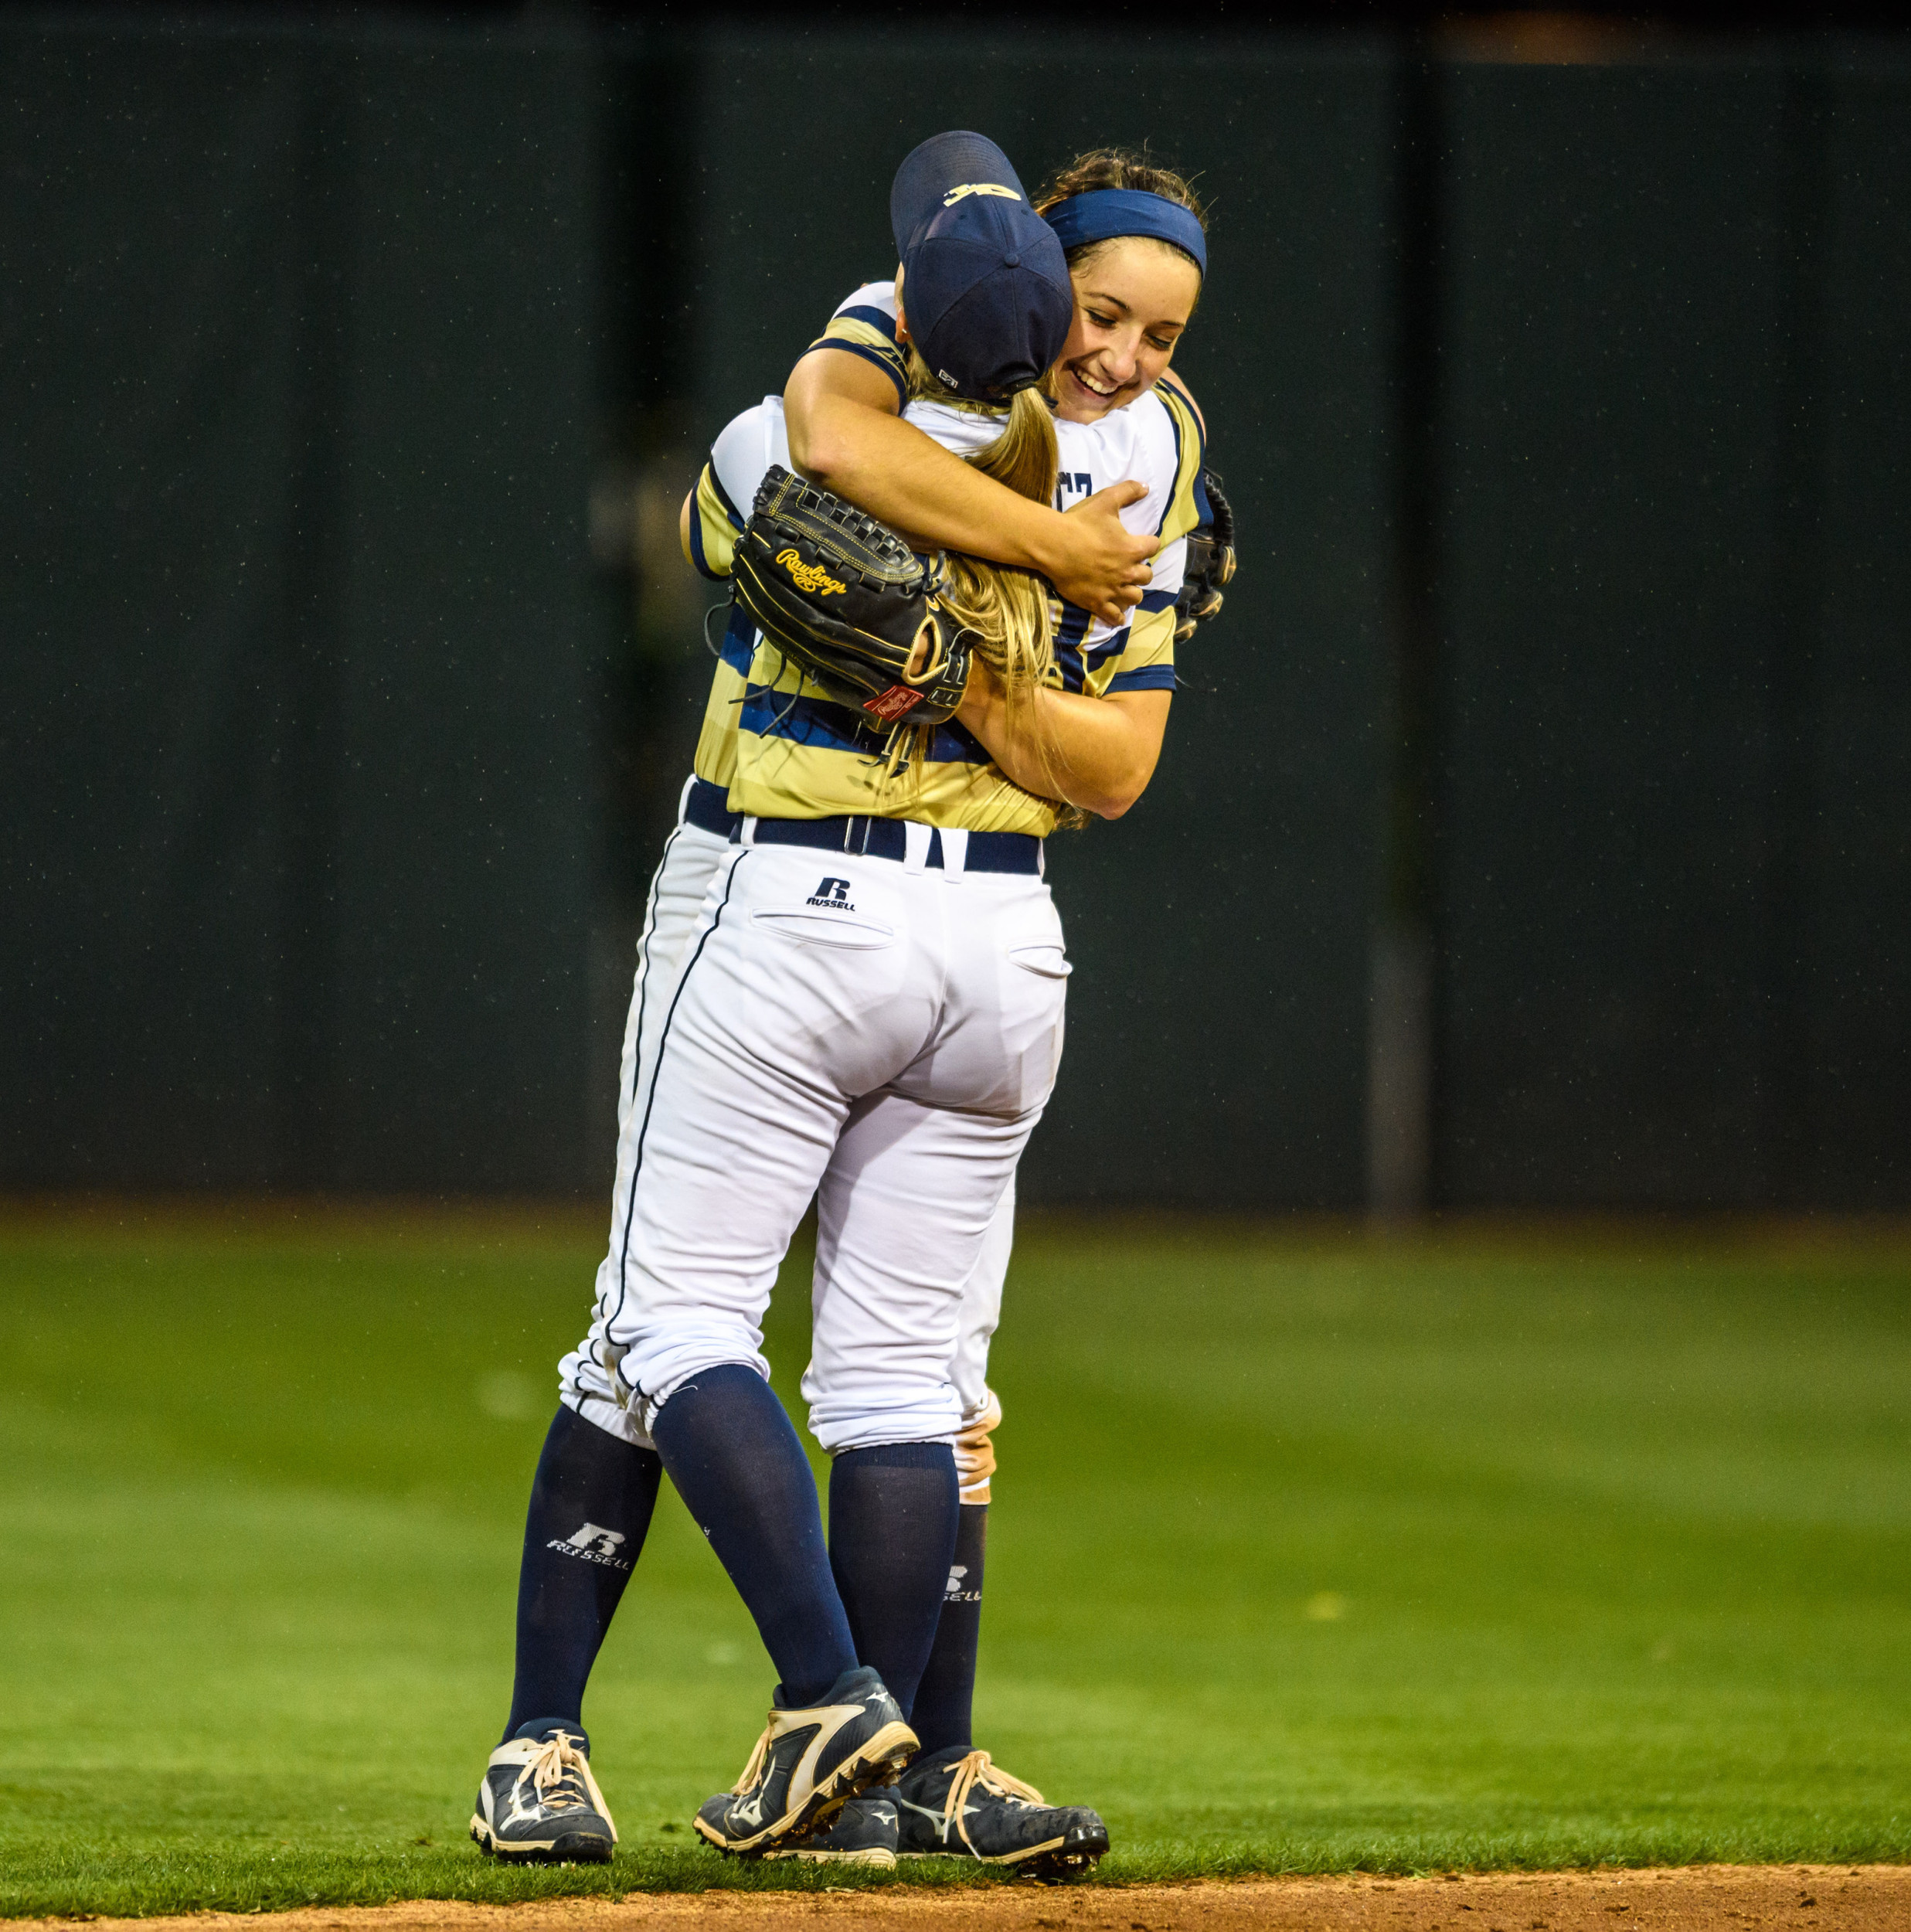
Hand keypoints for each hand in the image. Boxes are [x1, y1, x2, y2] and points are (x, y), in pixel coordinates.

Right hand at [1036, 481, 1156, 623]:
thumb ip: (1128, 491)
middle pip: (1147, 576)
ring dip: (1132, 592)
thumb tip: (1147, 487)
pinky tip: (1117, 614)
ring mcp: (1112, 589)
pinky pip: (1114, 616)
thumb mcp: (1105, 500)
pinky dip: (1118, 616)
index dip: (1148, 543)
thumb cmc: (1080, 522)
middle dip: (1141, 570)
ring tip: (1124, 587)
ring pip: (1135, 597)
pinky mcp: (1097, 602)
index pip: (1153, 547)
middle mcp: (1127, 571)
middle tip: (1130, 566)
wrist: (1053, 545)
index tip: (1141, 543)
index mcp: (1132, 548)